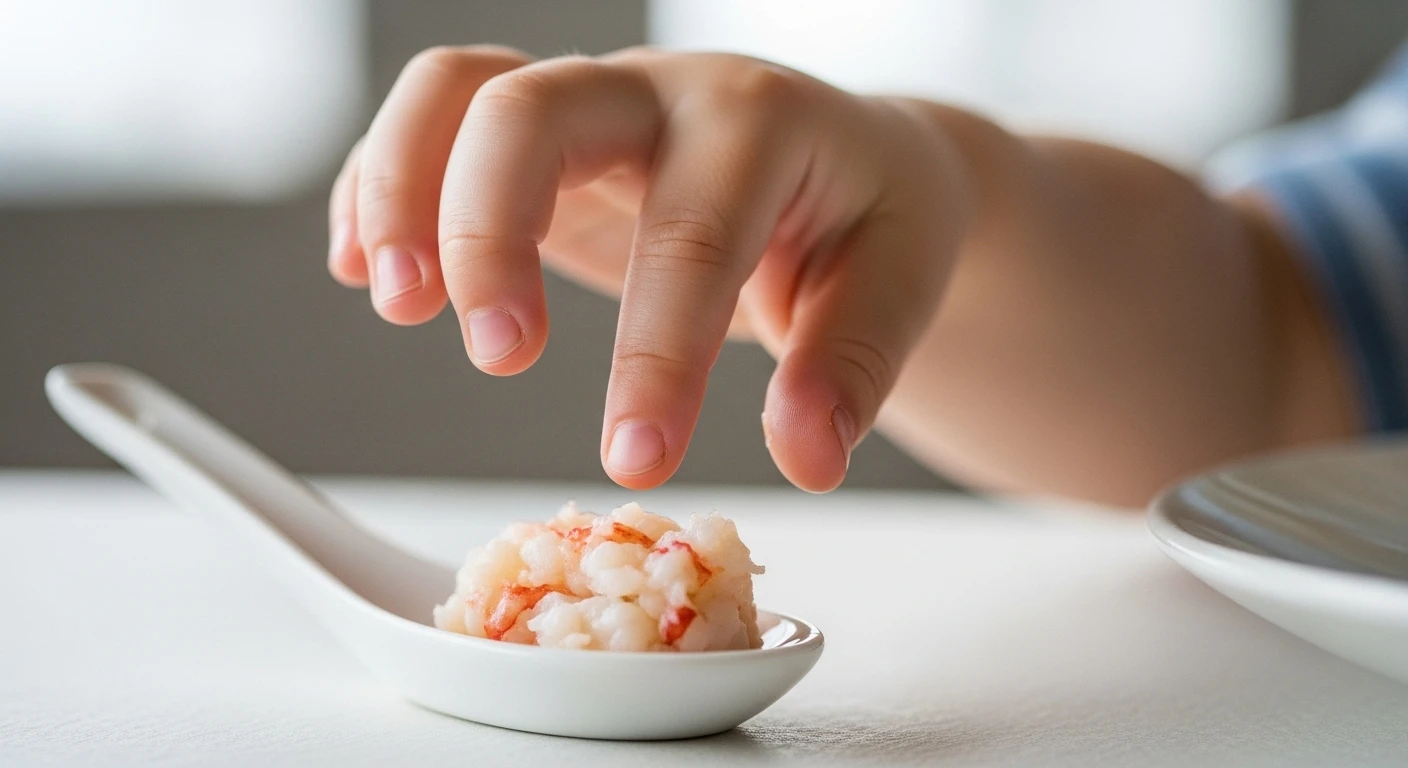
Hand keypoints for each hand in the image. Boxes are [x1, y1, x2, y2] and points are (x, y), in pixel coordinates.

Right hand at [327, 46, 967, 491]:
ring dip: (402, 188)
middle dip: (488, 231)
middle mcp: (658, 94)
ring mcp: (589, 105)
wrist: (852, 152)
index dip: (655, 352)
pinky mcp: (540, 138)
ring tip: (391, 304)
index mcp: (760, 122)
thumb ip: (852, 364)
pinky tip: (368, 269)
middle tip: (495, 355)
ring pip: (459, 90)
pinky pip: (434, 120)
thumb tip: (807, 458)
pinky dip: (382, 182)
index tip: (636, 461)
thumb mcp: (899, 279)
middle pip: (533, 111)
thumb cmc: (869, 214)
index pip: (692, 231)